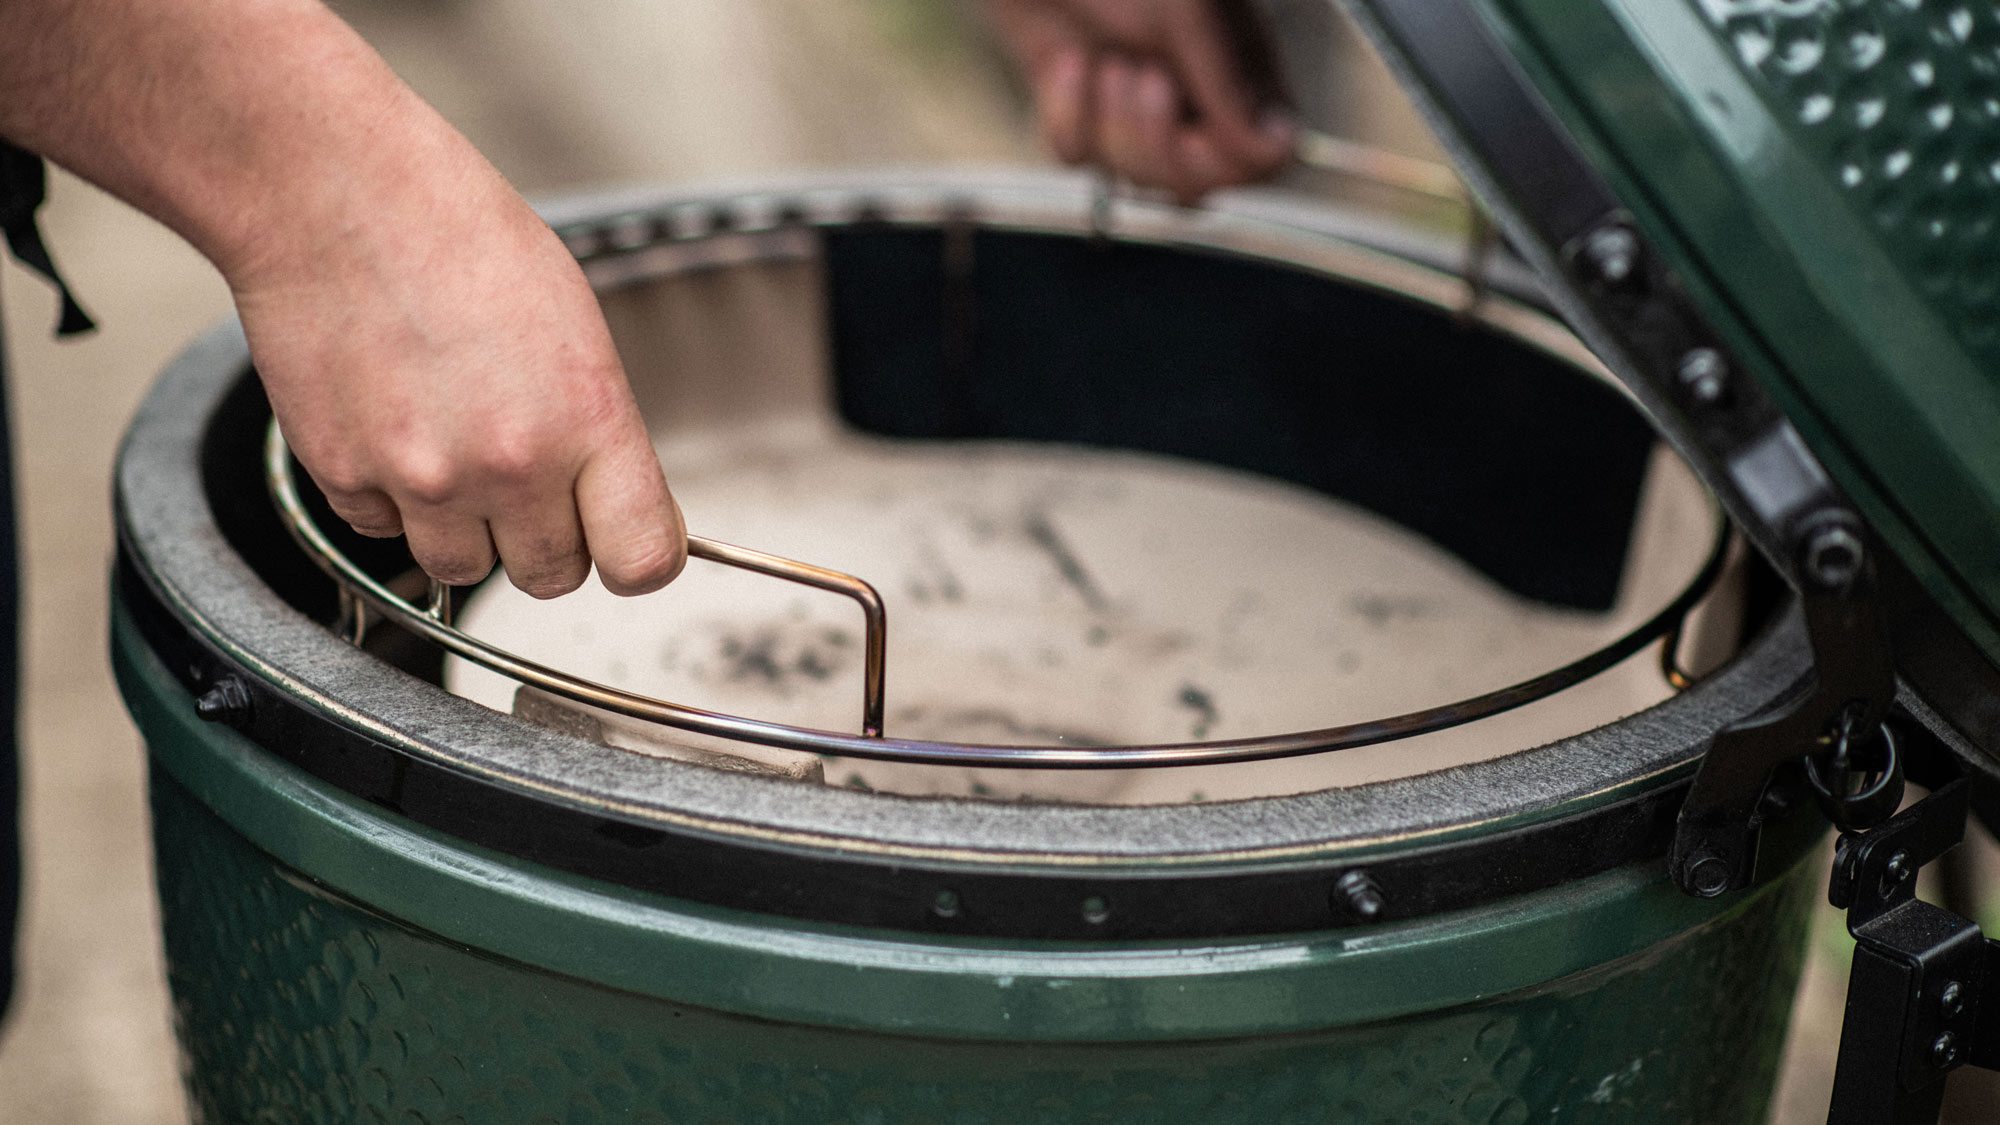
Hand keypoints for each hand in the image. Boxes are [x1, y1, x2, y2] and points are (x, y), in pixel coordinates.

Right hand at [0, 0, 686, 599]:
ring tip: (455, 445)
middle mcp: (510, 466)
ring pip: (464, 570)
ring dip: (468, 529)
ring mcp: (422, 481)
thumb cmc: (458, 234)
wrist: (332, 195)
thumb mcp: (576, 324)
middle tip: (529, 477)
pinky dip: (392, 499)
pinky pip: (385, 532)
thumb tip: (616, 501)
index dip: (637, 558)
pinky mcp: (344, 479)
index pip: (643, 560)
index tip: (625, 540)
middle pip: (552, 578)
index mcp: (588, 420)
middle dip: (549, 539)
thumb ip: (599, 428)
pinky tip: (394, 424)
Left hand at [986, 0, 1294, 203]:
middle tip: (1138, 76)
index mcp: (1242, 66)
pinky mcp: (1083, 106)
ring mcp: (1138, 104)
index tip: (1190, 116)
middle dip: (1155, 144)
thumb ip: (1227, 80)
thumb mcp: (1184, 8)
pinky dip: (1067, 115)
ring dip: (1109, 126)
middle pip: (1195, 184)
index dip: (1223, 159)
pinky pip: (1081, 156)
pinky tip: (1066, 64)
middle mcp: (1197, 94)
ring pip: (1135, 177)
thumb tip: (1275, 149)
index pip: (1261, 159)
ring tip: (1102, 61)